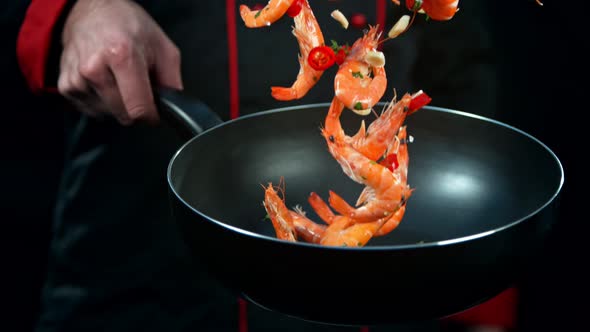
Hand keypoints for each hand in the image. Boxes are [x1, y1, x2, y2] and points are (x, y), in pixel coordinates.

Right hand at [58, 0, 181, 124]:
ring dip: (117, 103)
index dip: (151, 116)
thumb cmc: (127, 25)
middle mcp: (95, 68)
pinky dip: (101, 101)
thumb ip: (172, 80)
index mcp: (122, 56)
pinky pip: (92, 110)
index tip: (153, 111)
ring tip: (117, 77)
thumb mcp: (162, 46)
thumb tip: (173, 106)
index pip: (138, 108)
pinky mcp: (66, 86)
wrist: (91, 11)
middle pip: (124, 115)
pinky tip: (103, 80)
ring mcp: (77, 79)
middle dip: (135, 106)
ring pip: (108, 114)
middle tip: (135, 83)